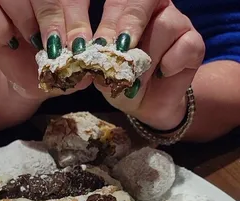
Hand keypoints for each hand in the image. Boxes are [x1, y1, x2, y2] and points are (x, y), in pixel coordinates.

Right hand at [0, 0, 92, 101]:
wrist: (30, 79)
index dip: (77, 20)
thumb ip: (82, 65)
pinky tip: (12, 43)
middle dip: (53, 20)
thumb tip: (90, 65)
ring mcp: (12, 0)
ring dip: (26, 21)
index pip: (74, 0)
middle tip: (56, 48)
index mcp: (68, 3)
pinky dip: (0, 27)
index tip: (79, 45)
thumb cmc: (55, 68)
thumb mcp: (72, 70)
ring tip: (34, 44)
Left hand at [93, 0, 204, 130]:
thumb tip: (91, 51)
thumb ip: (100, 57)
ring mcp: (176, 23)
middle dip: (128, 23)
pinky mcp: (194, 43)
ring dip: (148, 54)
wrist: (145, 104)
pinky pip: (187, 44)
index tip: (95, 44)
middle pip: (143, 1)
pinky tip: (163, 73)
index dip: (107, 19)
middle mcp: (152, 10)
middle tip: (119, 49)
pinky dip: (172, 62)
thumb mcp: (105, 70)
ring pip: (165, 24)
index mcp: (126, 9)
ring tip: (137, 77)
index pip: (118, 0)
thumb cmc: (123, 81)